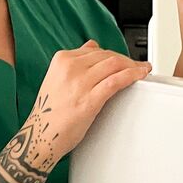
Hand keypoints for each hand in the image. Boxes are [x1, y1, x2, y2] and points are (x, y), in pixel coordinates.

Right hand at [10, 41, 151, 162]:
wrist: (41, 135)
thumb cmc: (49, 112)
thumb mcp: (57, 78)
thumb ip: (75, 61)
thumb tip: (93, 46)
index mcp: (61, 60)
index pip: (95, 50)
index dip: (114, 54)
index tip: (124, 60)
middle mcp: (70, 68)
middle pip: (107, 56)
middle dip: (126, 60)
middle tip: (137, 66)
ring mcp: (79, 83)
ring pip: (114, 65)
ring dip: (133, 66)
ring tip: (142, 70)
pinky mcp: (89, 100)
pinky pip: (116, 81)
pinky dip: (132, 75)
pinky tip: (140, 75)